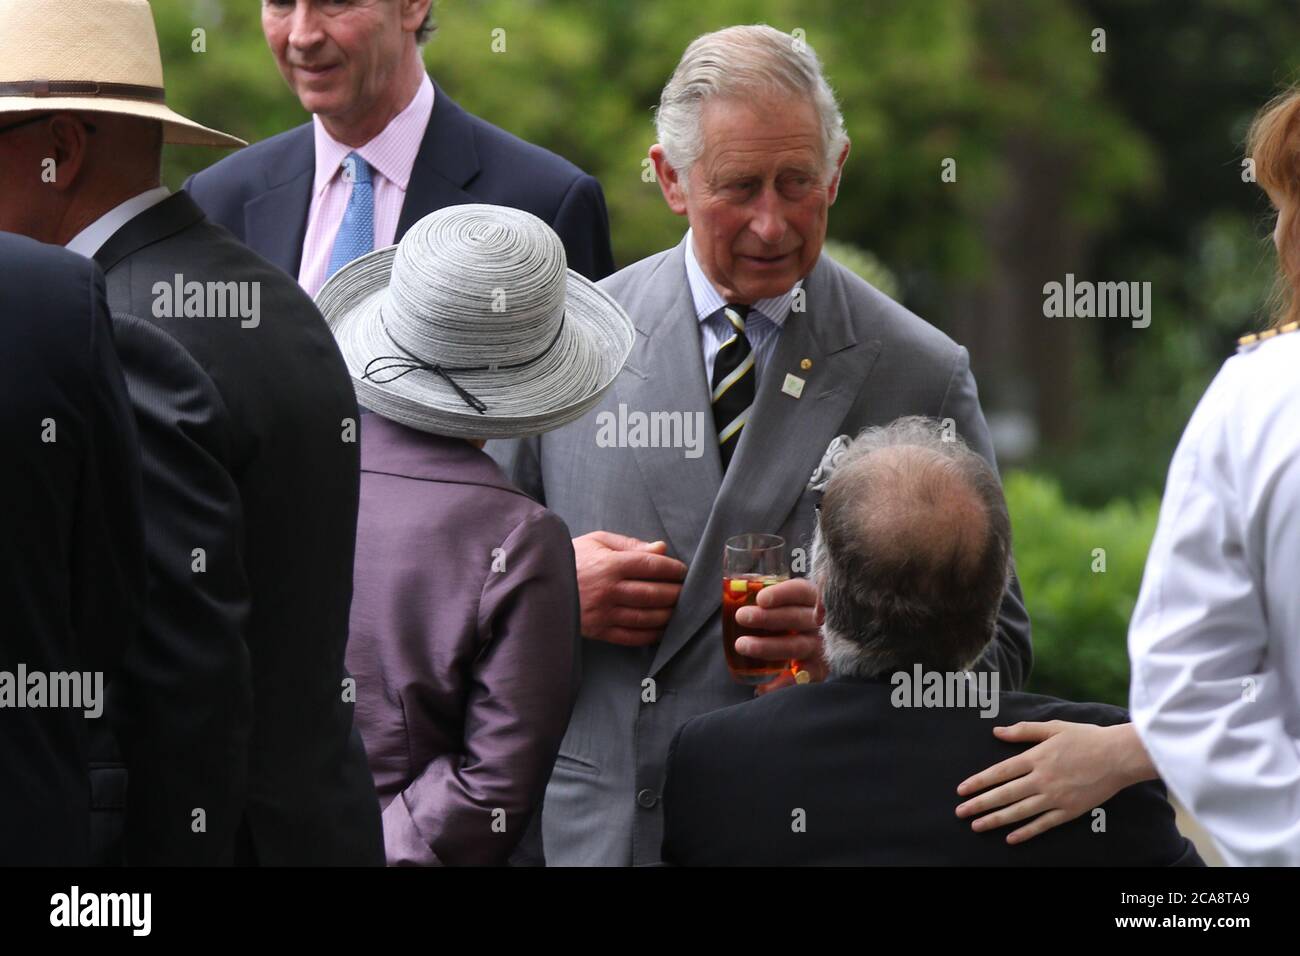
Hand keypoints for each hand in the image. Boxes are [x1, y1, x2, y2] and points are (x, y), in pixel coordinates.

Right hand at [572, 531, 687, 646]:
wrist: (538, 583)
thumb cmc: (572, 557)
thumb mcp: (597, 541)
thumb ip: (631, 544)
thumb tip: (661, 549)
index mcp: (609, 564)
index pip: (651, 566)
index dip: (673, 569)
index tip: (683, 571)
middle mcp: (608, 590)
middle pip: (653, 593)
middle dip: (676, 593)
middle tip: (687, 591)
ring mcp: (604, 613)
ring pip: (646, 617)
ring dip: (668, 614)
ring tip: (678, 609)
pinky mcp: (599, 631)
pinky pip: (632, 636)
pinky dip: (652, 634)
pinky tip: (662, 629)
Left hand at [732, 578, 826, 695]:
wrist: (816, 642)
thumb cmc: (788, 615)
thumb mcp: (782, 599)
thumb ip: (764, 591)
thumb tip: (738, 581)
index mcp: (811, 598)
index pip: (801, 591)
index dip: (782, 594)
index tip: (760, 599)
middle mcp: (819, 621)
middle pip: (796, 618)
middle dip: (768, 618)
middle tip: (741, 617)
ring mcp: (821, 645)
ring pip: (797, 646)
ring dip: (768, 647)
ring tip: (742, 645)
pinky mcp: (820, 668)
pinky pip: (805, 677)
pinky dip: (784, 683)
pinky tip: (764, 686)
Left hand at [954, 721, 1156, 842]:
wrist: (1119, 756)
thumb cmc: (1086, 738)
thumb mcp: (1053, 727)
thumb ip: (1023, 731)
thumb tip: (996, 731)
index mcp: (1036, 757)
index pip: (999, 772)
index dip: (978, 782)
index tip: (961, 790)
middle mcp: (1042, 779)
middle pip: (1004, 794)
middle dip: (980, 804)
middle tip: (960, 813)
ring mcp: (1056, 797)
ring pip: (1019, 812)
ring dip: (996, 820)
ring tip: (977, 826)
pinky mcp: (1070, 811)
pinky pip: (1044, 824)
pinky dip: (1026, 832)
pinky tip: (1010, 838)